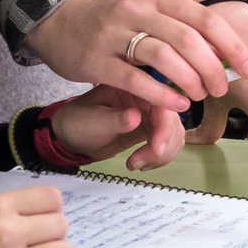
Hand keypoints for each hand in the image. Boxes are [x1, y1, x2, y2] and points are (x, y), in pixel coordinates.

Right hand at [23, 0, 247, 113]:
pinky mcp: (97, 61)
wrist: (60, 22)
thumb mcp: (147, 12)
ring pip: (163, 57)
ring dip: (189, 80)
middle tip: (221, 87)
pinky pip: (136, 80)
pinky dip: (162, 94)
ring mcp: (115, 34)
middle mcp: (137, 10)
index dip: (231, 45)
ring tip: (199, 95)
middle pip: (187, 39)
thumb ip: (180, 29)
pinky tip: (177, 104)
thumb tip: (226, 55)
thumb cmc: (114, 21)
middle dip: (212, 67)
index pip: (204, 19)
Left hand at [50, 85, 185, 170]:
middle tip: (141, 162)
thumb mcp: (91, 121)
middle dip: (164, 142)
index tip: (157, 147)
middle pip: (174, 116)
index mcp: (133, 83)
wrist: (72, 137)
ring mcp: (152, 112)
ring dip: (162, 153)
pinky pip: (169, 142)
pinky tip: (140, 163)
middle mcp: (147, 94)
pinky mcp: (153, 128)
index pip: (161, 97)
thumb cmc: (78, 122)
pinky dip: (160, 157)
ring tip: (135, 164)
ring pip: (175, 132)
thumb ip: (113, 119)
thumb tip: (136, 117)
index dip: (166, 123)